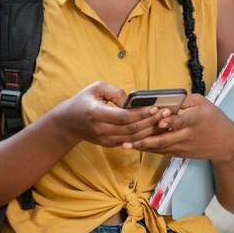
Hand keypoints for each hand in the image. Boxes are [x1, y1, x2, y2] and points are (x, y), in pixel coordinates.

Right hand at [55, 81, 172, 148]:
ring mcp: (105, 140)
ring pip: (133, 139)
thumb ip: (115, 92)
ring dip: (150, 131)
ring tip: (163, 121)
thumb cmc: (83, 101)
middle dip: (150, 122)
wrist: (68, 122)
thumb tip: (131, 101)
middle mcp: (101, 130)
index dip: (140, 114)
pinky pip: (130, 142)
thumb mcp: (96, 88)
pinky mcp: (109, 144)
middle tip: (165, 113)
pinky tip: (153, 128)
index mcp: (96, 114)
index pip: (123, 117)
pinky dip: (143, 136)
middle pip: (131, 130)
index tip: (154, 107)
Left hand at [121, 94, 233, 161]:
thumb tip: (165, 99)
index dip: (170, 121)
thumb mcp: (202, 103)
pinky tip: (136, 147)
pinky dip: (149, 149)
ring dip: (143, 146)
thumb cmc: (214, 118)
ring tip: (126, 144)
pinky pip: (162, 152)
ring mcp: (183, 146)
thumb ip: (184, 100)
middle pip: (165, 138)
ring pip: (160, 147)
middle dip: (145, 139)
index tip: (160, 121)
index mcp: (195, 119)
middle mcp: (187, 134)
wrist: (226, 143)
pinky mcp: (180, 153)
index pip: (181, 120)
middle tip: (129, 138)